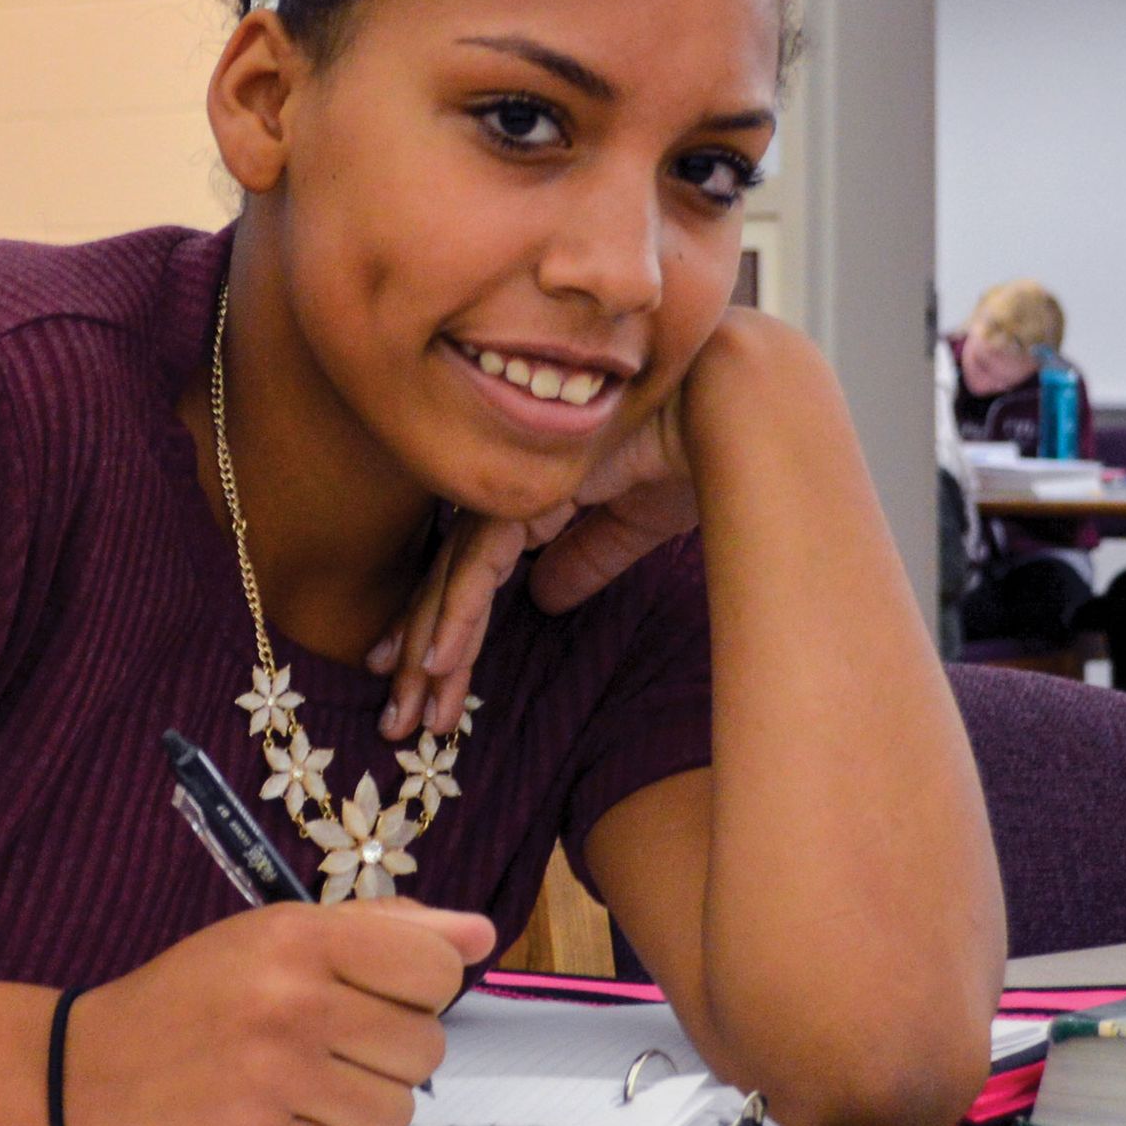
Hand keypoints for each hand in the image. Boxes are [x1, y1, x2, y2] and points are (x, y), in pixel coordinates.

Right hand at [61, 898, 493, 1125]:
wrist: (86, 1072)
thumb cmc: (193, 995)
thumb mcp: (277, 933)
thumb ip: (386, 927)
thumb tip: (481, 935)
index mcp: (302, 938)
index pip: (437, 970)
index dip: (421, 987)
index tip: (383, 990)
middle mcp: (294, 1004)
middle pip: (427, 1047)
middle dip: (390, 1048)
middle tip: (332, 1039)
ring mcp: (277, 1080)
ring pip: (397, 1109)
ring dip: (360, 1101)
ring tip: (303, 1078)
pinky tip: (275, 1115)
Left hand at [370, 320, 757, 741]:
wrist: (727, 406)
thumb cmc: (692, 449)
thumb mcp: (632, 525)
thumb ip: (586, 558)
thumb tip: (544, 598)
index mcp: (535, 494)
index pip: (476, 569)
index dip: (450, 627)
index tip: (427, 682)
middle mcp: (512, 489)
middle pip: (452, 579)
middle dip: (422, 653)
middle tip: (397, 718)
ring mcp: (512, 487)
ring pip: (455, 578)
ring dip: (431, 649)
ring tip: (411, 710)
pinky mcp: (524, 493)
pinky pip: (480, 564)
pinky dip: (457, 615)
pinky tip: (438, 661)